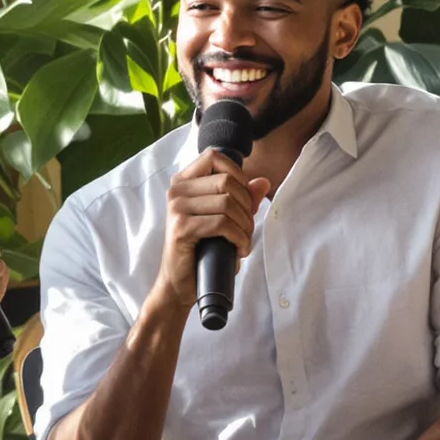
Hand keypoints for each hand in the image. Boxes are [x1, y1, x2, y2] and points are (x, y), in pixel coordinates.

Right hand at [154, 148, 270, 313]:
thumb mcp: (225, 219)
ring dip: (244, 226)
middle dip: (246, 206)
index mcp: (183, 182)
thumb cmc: (202, 250)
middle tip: (246, 228)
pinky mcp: (181, 228)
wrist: (180, 283)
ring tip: (243, 241)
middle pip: (226, 181)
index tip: (242, 200)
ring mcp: (176, 208)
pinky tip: (239, 249)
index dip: (238, 174)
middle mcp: (176, 191)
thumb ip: (242, 198)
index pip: (214, 156)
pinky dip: (238, 238)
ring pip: (226, 202)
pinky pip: (222, 224)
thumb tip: (263, 182)